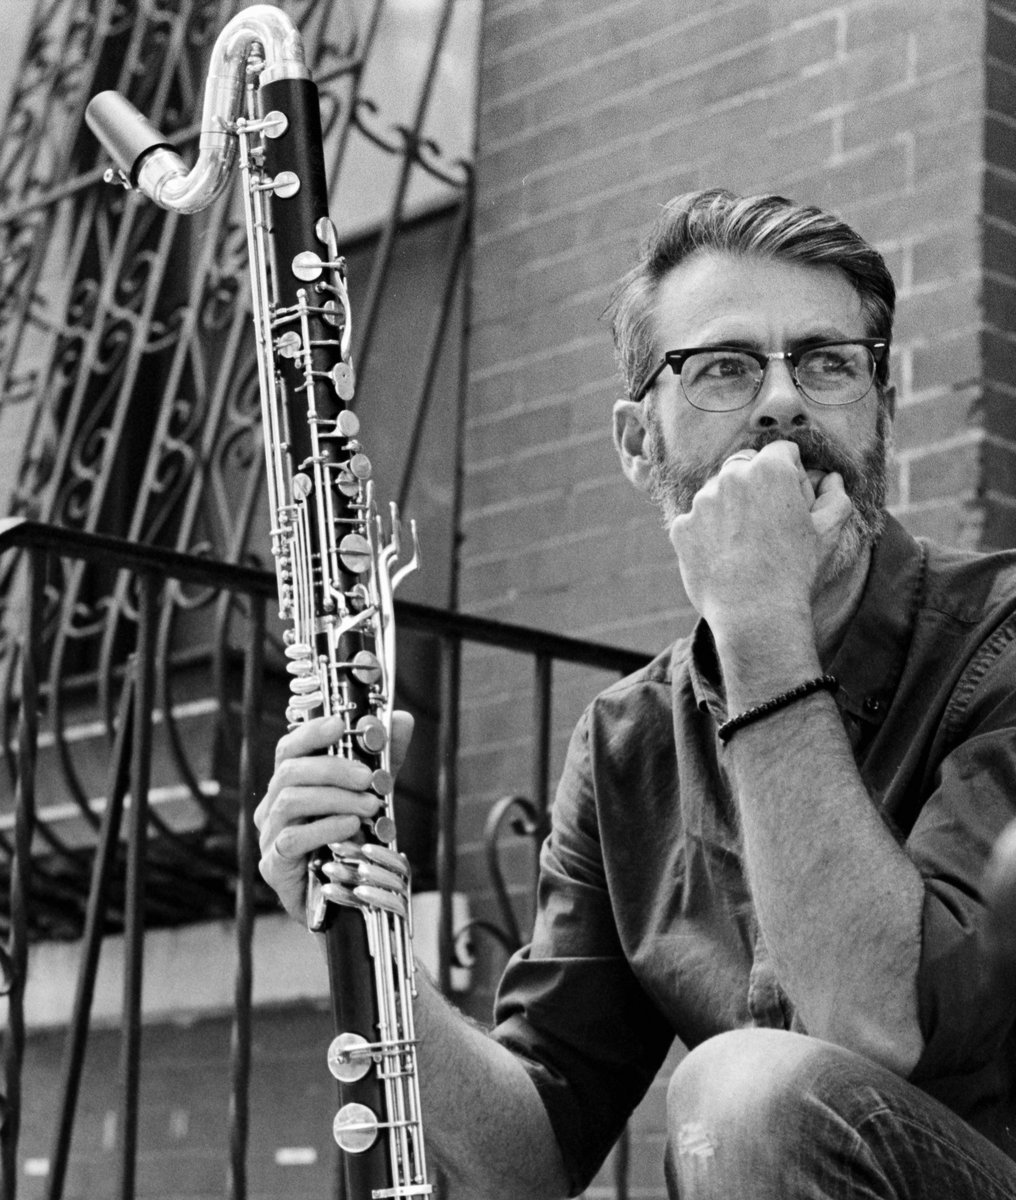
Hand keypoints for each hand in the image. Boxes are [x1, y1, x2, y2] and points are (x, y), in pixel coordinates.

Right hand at [254, 710, 414, 919]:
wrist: (347, 896)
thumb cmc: (352, 839)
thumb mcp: (372, 792)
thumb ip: (384, 759)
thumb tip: (402, 719)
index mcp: (291, 784)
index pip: (289, 748)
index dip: (311, 732)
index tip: (340, 724)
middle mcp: (273, 806)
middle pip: (289, 772)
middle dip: (333, 768)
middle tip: (369, 777)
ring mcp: (269, 835)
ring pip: (289, 801)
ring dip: (335, 798)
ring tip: (369, 805)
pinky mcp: (274, 865)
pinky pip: (292, 839)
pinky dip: (325, 828)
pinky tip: (351, 828)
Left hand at [667, 440, 852, 633]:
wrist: (755, 614)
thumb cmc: (796, 571)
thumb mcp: (828, 532)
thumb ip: (835, 496)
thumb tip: (831, 478)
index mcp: (770, 469)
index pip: (780, 452)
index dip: (791, 475)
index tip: (793, 502)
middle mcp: (730, 477)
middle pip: (744, 467)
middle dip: (756, 485)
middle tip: (767, 523)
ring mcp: (701, 502)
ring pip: (717, 493)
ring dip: (729, 508)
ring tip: (745, 545)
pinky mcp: (681, 527)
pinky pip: (695, 522)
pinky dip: (707, 534)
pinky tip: (724, 558)